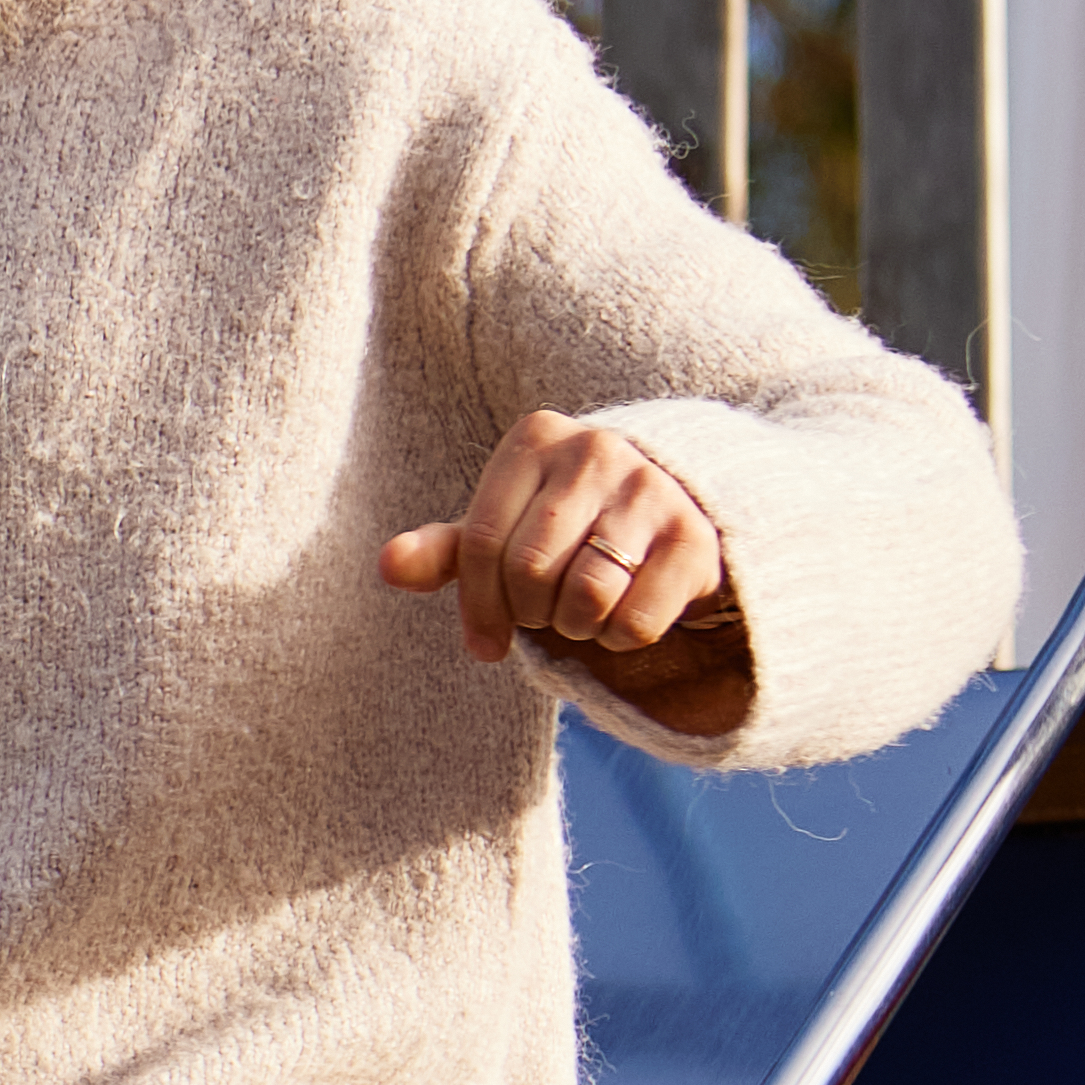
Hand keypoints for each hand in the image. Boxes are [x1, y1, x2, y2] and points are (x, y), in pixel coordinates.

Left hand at [384, 412, 750, 738]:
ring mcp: (651, 489)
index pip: (480, 543)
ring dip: (576, 627)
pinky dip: (620, 638)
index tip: (485, 643)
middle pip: (530, 570)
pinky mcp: (695, 536)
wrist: (670, 517)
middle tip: (545, 613)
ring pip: (585, 597)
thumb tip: (389, 565)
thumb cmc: (563, 528)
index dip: (478, 607)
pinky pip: (635, 620)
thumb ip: (445, 550)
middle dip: (530, 613)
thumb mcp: (500, 530)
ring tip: (582, 611)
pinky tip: (623, 615)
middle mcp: (596, 450)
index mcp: (534, 440)